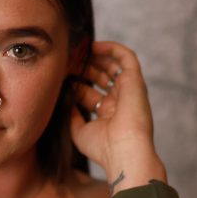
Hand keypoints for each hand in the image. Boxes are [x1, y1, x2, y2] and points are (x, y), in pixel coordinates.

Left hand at [69, 41, 166, 193]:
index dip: (76, 82)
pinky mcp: (135, 81)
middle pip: (100, 77)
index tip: (61, 75)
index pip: (90, 92)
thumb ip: (72, 115)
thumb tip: (66, 99)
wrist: (124, 152)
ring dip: (94, 57)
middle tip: (67, 60)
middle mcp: (119, 101)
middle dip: (83, 68)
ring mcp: (128, 90)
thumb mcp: (79, 131)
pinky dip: (111, 48)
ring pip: (112, 65)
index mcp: (108, 114)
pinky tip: (94, 46)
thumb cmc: (104, 148)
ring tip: (77, 51)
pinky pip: (126, 57)